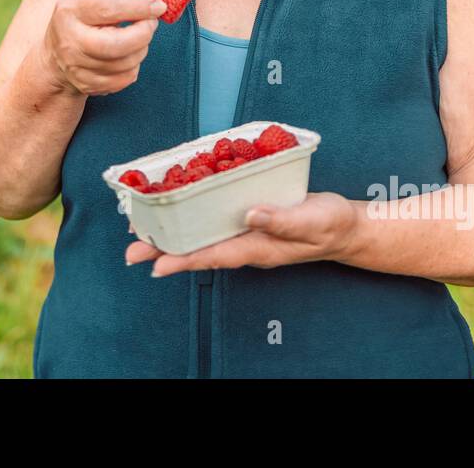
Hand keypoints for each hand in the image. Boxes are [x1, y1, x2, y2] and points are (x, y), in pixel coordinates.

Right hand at [40, 0, 164, 96]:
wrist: (56, 55)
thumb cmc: (85, 20)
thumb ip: (125, 1)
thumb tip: (157, 8)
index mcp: (70, 11)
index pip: (108, 10)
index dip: (138, 8)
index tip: (160, 6)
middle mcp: (69, 41)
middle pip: (116, 45)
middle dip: (143, 34)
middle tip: (151, 24)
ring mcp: (76, 67)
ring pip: (125, 63)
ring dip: (141, 49)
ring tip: (136, 39)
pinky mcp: (87, 86)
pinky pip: (125, 79)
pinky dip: (133, 67)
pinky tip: (126, 56)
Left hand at [125, 192, 360, 275]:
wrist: (343, 226)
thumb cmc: (330, 225)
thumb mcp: (312, 220)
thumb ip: (283, 220)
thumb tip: (250, 214)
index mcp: (258, 248)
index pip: (214, 255)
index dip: (184, 260)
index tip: (156, 266)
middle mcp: (245, 243)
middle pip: (198, 249)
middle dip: (165, 250)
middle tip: (130, 251)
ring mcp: (245, 233)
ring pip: (202, 235)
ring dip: (172, 234)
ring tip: (140, 232)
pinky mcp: (247, 220)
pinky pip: (213, 220)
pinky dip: (192, 215)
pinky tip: (177, 207)